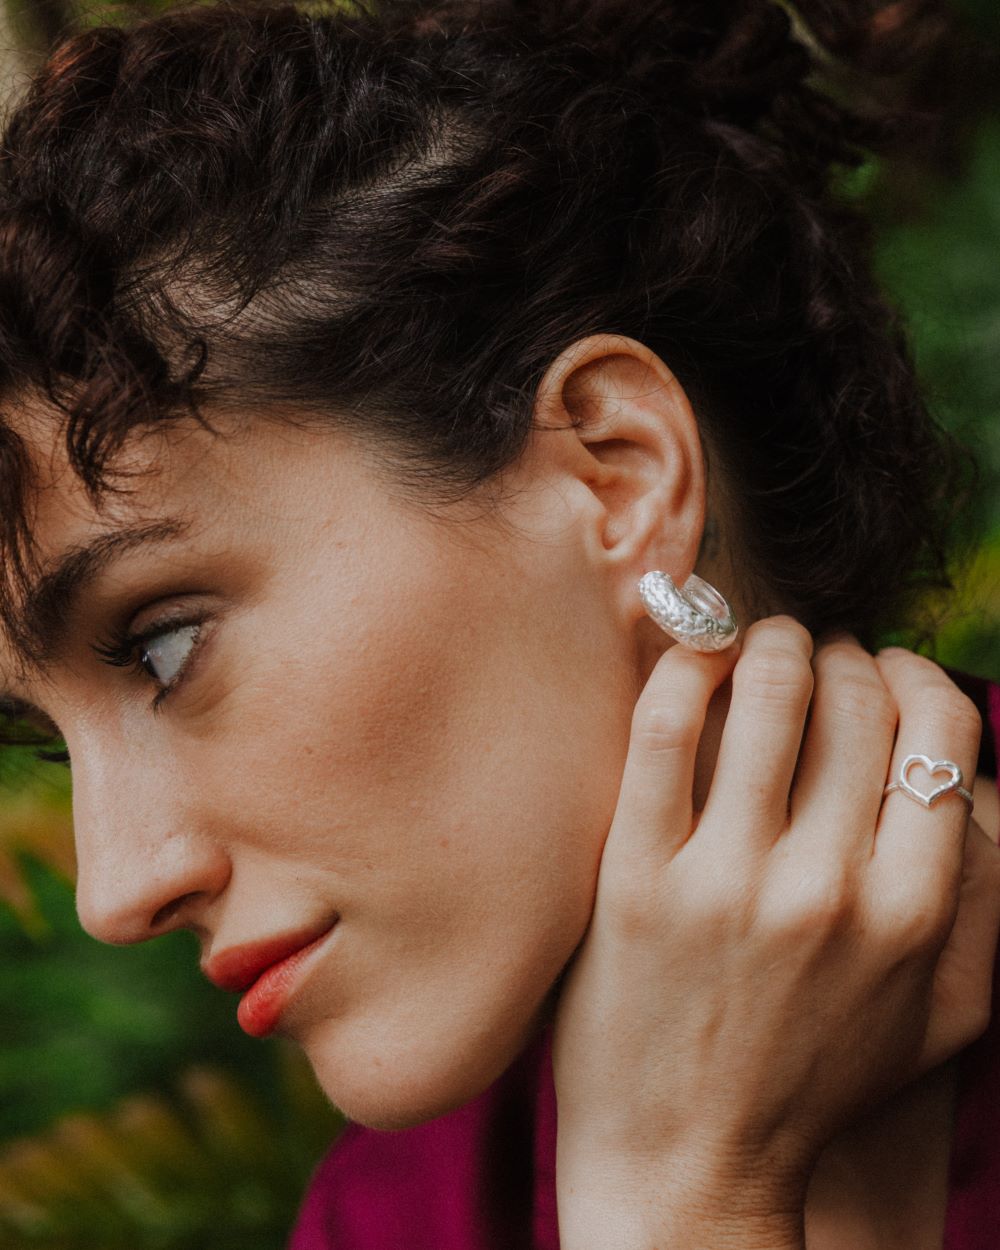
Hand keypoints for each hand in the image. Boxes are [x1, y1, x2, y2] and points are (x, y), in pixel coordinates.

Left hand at [552, 619, 992, 1249]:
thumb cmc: (813, 1082)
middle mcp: (829, 890)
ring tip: (758, 643)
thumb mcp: (941, 1019)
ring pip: (770, 692)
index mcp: (913, 914)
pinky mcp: (635, 879)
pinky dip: (685, 665)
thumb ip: (984, 905)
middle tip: (816, 653)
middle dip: (842, 654)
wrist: (687, 1167)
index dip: (914, 676)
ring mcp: (727, 883)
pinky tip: (693, 656)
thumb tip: (978, 785)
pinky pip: (665, 728)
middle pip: (856, 700)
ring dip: (770, 641)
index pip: (940, 732)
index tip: (885, 672)